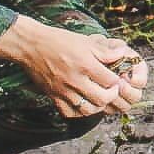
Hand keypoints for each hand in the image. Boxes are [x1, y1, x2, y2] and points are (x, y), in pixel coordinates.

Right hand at [0, 20, 144, 117]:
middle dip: (111, 96)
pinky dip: (79, 112)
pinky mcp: (53, 96)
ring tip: (100, 98)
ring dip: (98, 106)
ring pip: (87, 109)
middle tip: (112, 90)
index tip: (118, 78)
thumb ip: (104, 51)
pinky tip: (84, 104)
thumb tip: (122, 55)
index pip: (110, 81)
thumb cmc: (59, 41)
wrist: (31, 46)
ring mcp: (63, 90)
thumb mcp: (85, 41)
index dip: (118, 81)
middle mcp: (74, 80)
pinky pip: (69, 112)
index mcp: (85, 65)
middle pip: (101, 99)